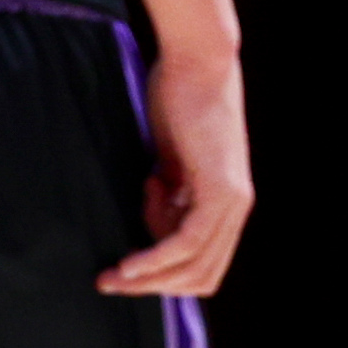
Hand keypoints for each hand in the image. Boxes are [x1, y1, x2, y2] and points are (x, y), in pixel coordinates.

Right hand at [100, 44, 250, 296]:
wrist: (196, 60)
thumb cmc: (179, 97)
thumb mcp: (172, 155)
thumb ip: (169, 189)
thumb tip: (156, 214)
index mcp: (226, 201)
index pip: (202, 265)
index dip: (164, 276)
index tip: (125, 268)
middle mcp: (236, 208)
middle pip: (200, 277)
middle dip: (153, 287)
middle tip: (112, 282)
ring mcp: (232, 201)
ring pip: (195, 267)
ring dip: (151, 280)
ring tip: (114, 275)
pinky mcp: (220, 190)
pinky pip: (187, 242)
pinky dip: (156, 261)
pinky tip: (128, 265)